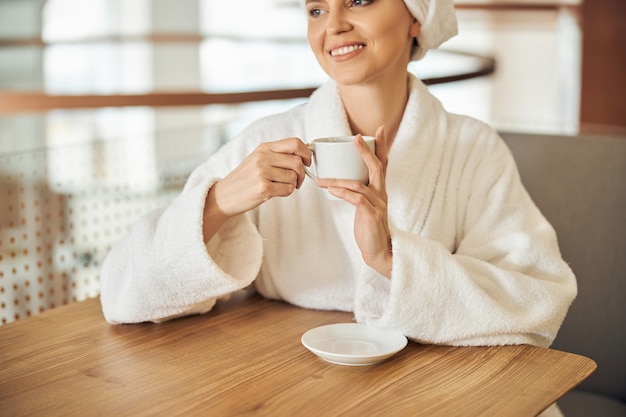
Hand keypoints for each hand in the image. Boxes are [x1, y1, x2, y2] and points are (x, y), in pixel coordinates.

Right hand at [203, 137, 310, 241]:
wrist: (224, 195)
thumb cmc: (245, 178)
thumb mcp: (258, 159)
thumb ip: (278, 154)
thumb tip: (304, 153)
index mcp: (264, 147)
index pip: (295, 143)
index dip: (306, 153)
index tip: (307, 162)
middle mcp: (263, 157)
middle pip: (297, 161)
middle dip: (302, 173)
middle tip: (297, 180)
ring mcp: (262, 172)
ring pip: (294, 177)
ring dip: (293, 184)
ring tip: (282, 186)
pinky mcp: (263, 188)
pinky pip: (288, 189)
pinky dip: (287, 192)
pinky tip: (277, 191)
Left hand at [316, 126, 392, 277]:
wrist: (379, 250)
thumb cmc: (369, 227)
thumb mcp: (365, 206)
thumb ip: (357, 191)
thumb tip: (338, 180)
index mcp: (380, 189)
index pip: (382, 163)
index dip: (381, 146)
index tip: (379, 129)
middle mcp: (381, 193)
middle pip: (377, 166)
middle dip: (366, 151)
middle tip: (356, 138)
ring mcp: (378, 204)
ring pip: (359, 184)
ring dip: (338, 179)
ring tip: (322, 179)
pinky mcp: (371, 214)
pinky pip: (356, 199)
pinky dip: (342, 192)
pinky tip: (330, 190)